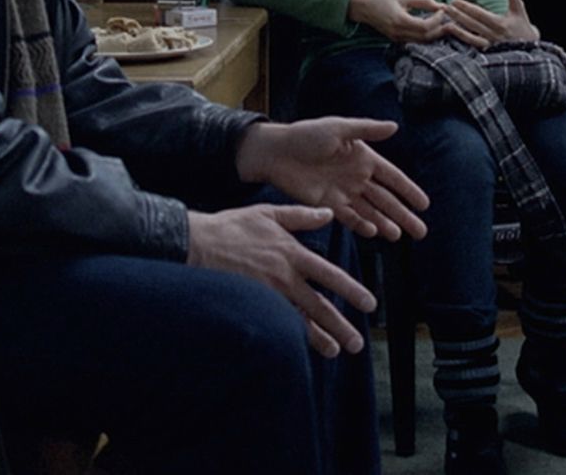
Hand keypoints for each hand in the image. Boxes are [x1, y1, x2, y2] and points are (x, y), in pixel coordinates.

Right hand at [185, 204, 378, 355]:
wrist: (196, 244)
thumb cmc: (231, 227)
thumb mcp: (269, 214)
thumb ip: (301, 216)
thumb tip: (328, 214)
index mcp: (292, 253)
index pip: (330, 276)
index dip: (352, 291)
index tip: (369, 304)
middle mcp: (284, 277)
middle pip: (319, 306)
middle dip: (340, 326)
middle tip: (357, 343)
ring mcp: (267, 294)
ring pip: (299, 320)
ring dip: (319, 338)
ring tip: (335, 351)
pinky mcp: (251, 304)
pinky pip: (276, 323)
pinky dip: (290, 336)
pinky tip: (300, 347)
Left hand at [235, 118, 430, 240]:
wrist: (276, 152)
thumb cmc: (306, 134)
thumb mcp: (338, 128)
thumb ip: (367, 130)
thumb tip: (395, 127)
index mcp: (364, 158)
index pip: (393, 178)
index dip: (409, 191)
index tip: (425, 205)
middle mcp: (357, 177)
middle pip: (386, 200)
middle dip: (403, 215)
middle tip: (420, 232)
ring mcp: (343, 192)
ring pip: (370, 212)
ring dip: (385, 223)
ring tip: (399, 236)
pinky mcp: (327, 204)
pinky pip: (349, 217)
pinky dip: (361, 225)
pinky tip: (374, 233)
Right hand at [348, 0, 449, 42]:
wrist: (362, 6)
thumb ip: (423, 1)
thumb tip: (440, 5)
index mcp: (400, 21)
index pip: (425, 26)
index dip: (437, 20)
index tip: (443, 10)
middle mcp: (398, 33)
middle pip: (426, 37)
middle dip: (440, 30)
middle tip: (450, 20)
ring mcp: (397, 38)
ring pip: (422, 42)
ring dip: (434, 34)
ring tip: (443, 24)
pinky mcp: (396, 39)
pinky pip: (415, 41)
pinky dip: (426, 36)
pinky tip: (432, 28)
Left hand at [441, 0, 540, 47]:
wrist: (530, 50)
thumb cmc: (523, 27)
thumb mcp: (519, 10)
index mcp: (500, 24)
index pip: (479, 14)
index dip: (466, 7)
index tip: (455, 0)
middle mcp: (494, 35)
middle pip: (472, 24)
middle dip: (457, 15)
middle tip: (444, 8)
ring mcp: (490, 45)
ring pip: (470, 37)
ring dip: (457, 30)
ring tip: (444, 24)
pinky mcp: (487, 52)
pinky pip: (472, 46)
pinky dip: (462, 41)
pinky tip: (453, 36)